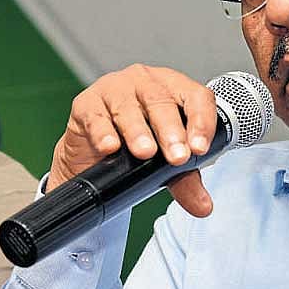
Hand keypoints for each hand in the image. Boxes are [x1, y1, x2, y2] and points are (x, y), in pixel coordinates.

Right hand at [50, 64, 216, 216]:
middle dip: (170, 131)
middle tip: (177, 157)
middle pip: (161, 101)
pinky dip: (102, 131)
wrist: (95, 155)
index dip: (201, 120)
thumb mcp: (165, 164)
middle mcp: (144, 82)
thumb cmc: (136, 146)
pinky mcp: (86, 103)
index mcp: (173, 88)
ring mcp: (113, 89)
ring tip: (145, 152)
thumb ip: (185, 181)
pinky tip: (110, 147)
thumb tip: (202, 206)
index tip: (200, 148)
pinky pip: (95, 115)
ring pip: (128, 107)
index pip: (195, 96)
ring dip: (138, 131)